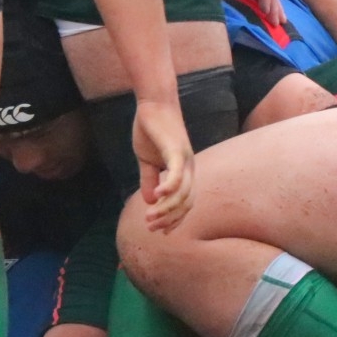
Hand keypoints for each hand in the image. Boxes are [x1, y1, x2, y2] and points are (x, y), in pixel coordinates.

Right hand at [133, 98, 195, 231]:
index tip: (160, 231)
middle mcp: (189, 166)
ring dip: (166, 209)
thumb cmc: (151, 130)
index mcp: (184, 171)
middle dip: (169, 219)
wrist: (153, 104)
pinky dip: (169, 188)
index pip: (186, 202)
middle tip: (150, 228)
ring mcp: (185, 158)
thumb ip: (149, 180)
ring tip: (149, 217)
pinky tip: (156, 198)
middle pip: (187, 201)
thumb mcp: (147, 161)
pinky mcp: (176, 149)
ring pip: (183, 192)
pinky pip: (177, 173)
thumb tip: (151, 202)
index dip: (175, 219)